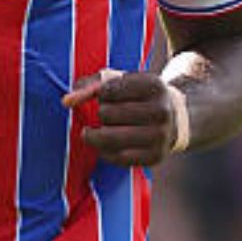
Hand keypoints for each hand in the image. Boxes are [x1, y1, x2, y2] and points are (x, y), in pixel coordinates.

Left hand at [63, 69, 180, 165]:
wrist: (175, 119)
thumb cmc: (139, 97)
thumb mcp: (123, 82)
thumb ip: (92, 85)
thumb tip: (67, 101)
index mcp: (154, 85)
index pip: (108, 89)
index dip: (101, 94)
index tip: (108, 96)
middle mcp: (161, 110)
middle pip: (107, 113)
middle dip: (102, 113)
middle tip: (108, 114)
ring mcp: (160, 136)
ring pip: (109, 138)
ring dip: (98, 135)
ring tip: (99, 131)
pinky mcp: (155, 157)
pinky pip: (117, 158)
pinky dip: (106, 152)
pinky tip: (108, 145)